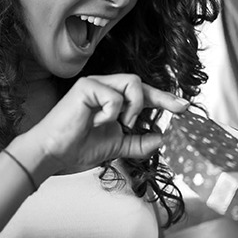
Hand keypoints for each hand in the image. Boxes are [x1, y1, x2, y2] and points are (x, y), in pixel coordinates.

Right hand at [20, 74, 189, 175]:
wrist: (53, 154)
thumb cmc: (77, 147)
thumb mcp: (116, 146)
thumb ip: (138, 142)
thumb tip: (161, 137)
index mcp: (112, 99)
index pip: (142, 94)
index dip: (164, 99)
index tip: (184, 107)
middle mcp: (105, 87)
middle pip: (140, 83)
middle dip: (161, 97)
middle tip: (178, 108)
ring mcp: (95, 85)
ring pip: (132, 83)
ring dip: (134, 106)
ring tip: (121, 124)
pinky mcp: (86, 86)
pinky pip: (114, 96)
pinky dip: (110, 113)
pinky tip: (95, 122)